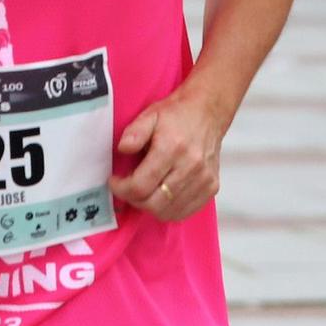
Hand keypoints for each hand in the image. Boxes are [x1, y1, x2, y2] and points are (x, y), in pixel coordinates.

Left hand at [107, 90, 227, 223]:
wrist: (208, 113)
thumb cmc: (176, 115)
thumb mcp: (149, 115)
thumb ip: (134, 132)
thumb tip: (122, 149)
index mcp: (172, 148)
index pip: (141, 185)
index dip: (122, 189)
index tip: (114, 182)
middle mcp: (190, 167)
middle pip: (154, 204)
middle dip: (133, 200)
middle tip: (126, 188)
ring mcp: (203, 180)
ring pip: (169, 212)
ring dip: (149, 206)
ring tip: (142, 190)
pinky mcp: (211, 188)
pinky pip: (185, 212)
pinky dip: (168, 209)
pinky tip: (159, 195)